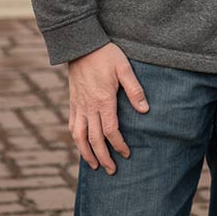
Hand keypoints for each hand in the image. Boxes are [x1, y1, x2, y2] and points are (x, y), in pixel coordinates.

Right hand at [68, 42, 148, 174]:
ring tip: (94, 166)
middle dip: (103, 156)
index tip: (126, 154)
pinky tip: (81, 145)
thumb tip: (145, 110)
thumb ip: (134, 89)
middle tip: (112, 170)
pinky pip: (72, 125)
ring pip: (79, 136)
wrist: (81, 45)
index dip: (118, 144)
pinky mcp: (72, 102)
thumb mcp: (124, 68)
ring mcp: (78, 105)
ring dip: (86, 153)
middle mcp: (89, 107)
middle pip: (94, 139)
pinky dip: (76, 139)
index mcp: (103, 100)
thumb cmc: (106, 55)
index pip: (110, 130)